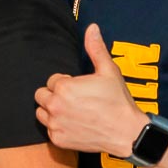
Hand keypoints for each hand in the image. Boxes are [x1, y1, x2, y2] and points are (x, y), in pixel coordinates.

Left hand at [34, 23, 148, 156]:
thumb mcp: (109, 71)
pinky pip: (49, 130)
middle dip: (54, 95)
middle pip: (41, 96)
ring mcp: (55, 125)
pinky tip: (74, 125)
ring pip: (41, 113)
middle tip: (74, 100)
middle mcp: (54, 106)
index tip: (80, 89)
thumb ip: (95, 49)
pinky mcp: (58, 140)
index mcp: (63, 87)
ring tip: (71, 111)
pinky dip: (58, 127)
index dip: (66, 83)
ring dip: (51, 111)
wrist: (127, 132)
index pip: (52, 81)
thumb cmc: (118, 101)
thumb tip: (92, 27)